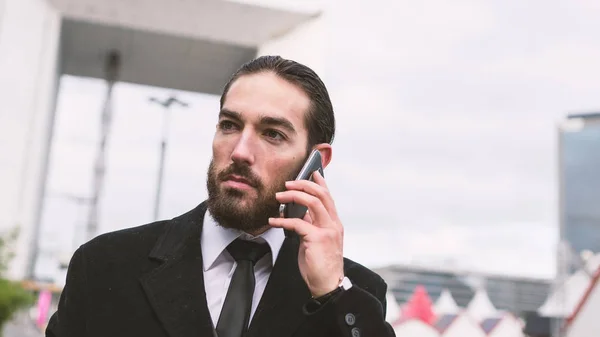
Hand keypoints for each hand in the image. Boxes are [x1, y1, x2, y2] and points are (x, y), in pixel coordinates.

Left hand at [268, 171, 343, 296]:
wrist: (328, 285)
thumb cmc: (320, 265)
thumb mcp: (316, 240)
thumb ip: (310, 225)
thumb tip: (298, 213)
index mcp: (334, 223)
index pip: (328, 197)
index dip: (320, 183)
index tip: (312, 172)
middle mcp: (333, 224)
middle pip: (321, 195)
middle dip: (303, 185)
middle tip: (288, 184)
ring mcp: (327, 231)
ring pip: (312, 203)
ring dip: (293, 196)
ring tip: (279, 197)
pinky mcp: (317, 239)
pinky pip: (298, 223)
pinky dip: (283, 220)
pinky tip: (273, 221)